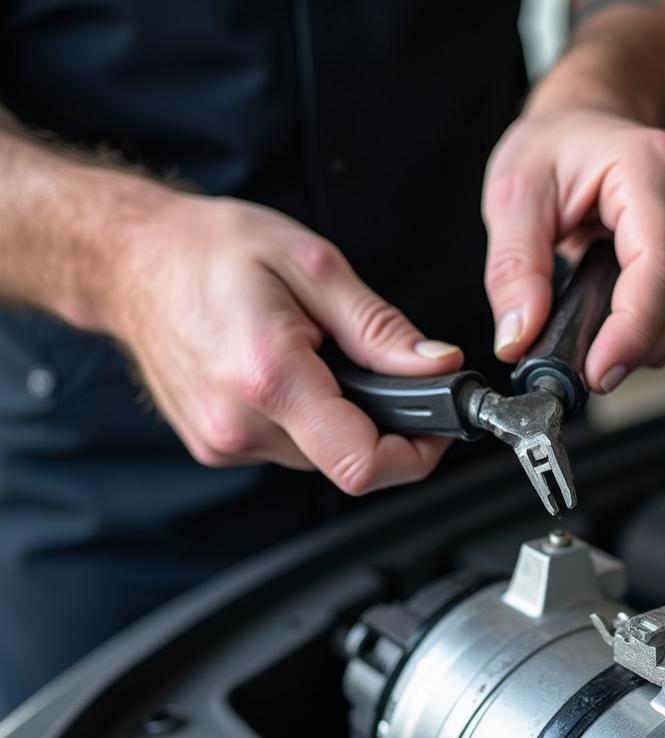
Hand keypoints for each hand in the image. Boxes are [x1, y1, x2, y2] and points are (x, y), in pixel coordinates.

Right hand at [105, 192, 463, 493]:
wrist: (131, 261)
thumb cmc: (209, 251)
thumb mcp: (313, 266)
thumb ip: (381, 328)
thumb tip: (437, 366)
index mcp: (269, 377)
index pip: (362, 464)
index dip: (415, 455)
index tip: (435, 427)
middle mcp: (240, 425)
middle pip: (348, 460)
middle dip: (379, 422)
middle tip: (372, 368)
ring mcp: (224, 442)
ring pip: (321, 455)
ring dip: (339, 417)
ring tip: (317, 359)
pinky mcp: (217, 446)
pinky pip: (290, 448)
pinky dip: (306, 419)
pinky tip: (288, 373)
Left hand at [482, 106, 664, 392]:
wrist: (586, 120)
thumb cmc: (553, 146)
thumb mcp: (512, 196)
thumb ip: (512, 269)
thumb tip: (519, 337)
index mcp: (649, 167)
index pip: (659, 268)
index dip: (633, 331)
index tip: (598, 371)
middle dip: (636, 350)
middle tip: (584, 374)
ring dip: (645, 345)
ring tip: (593, 350)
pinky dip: (650, 330)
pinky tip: (614, 328)